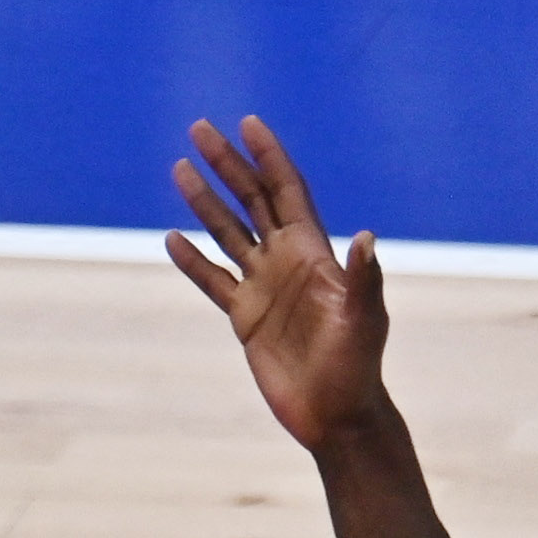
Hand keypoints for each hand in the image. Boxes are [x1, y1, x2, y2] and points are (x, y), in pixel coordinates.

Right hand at [167, 117, 390, 452]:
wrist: (336, 415)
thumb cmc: (358, 367)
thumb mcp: (364, 321)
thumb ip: (363, 279)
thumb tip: (367, 236)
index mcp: (314, 253)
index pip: (286, 191)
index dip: (269, 156)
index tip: (248, 123)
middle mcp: (286, 262)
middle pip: (250, 200)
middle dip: (227, 164)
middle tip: (199, 128)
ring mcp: (264, 288)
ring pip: (227, 233)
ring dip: (204, 201)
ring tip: (179, 168)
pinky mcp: (246, 318)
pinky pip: (213, 281)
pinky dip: (192, 260)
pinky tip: (171, 239)